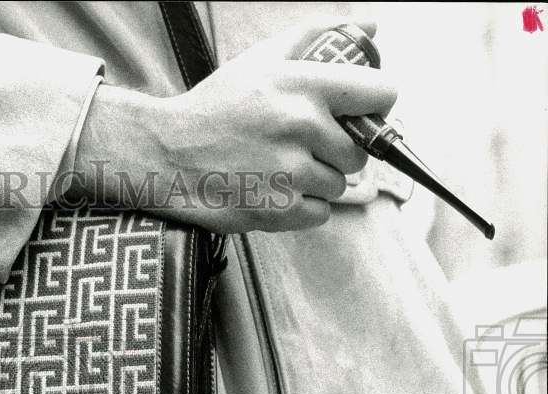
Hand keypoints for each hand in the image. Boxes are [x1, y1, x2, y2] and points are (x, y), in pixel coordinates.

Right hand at [71, 17, 397, 232]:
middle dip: (337, 151)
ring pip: (340, 185)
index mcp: (303, 86)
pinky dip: (301, 208)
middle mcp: (301, 127)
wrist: (166, 156)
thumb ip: (316, 37)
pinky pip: (320, 213)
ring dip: (317, 181)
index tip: (356, 114)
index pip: (383, 95)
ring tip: (279, 169)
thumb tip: (369, 25)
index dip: (373, 106)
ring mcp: (291, 172)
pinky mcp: (280, 210)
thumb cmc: (214, 109)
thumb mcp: (260, 61)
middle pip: (360, 151)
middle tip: (301, 147)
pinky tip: (273, 190)